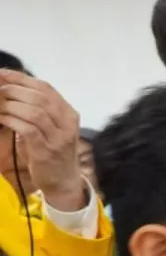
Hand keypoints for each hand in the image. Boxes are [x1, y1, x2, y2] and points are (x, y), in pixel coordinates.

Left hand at [0, 70, 85, 210]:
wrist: (64, 182)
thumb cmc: (53, 152)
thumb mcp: (53, 128)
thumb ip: (41, 110)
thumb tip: (13, 89)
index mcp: (69, 114)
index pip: (46, 88)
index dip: (22, 78)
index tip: (2, 74)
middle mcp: (68, 123)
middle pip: (40, 97)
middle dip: (14, 90)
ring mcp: (59, 138)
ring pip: (35, 111)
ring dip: (11, 105)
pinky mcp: (46, 151)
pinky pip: (28, 129)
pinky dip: (13, 121)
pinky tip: (3, 119)